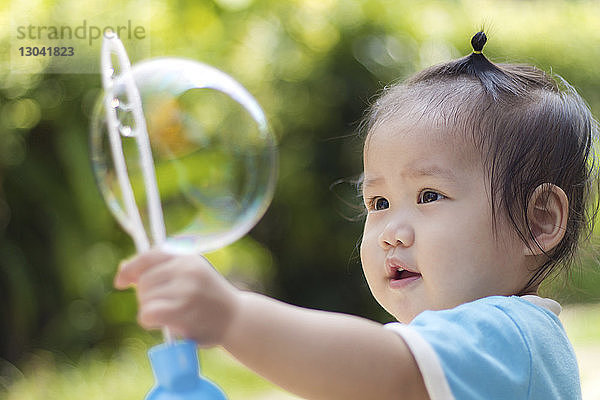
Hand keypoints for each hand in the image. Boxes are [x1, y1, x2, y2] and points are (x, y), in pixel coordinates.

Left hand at [114, 249, 239, 346]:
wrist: (237, 318)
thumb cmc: (209, 298)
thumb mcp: (191, 274)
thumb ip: (162, 269)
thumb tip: (124, 269)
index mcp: (187, 256)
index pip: (149, 257)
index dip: (130, 269)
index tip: (120, 282)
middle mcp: (186, 267)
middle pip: (143, 281)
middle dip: (145, 296)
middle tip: (162, 306)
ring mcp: (185, 288)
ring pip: (144, 299)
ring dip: (149, 310)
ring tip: (170, 314)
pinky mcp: (182, 309)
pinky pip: (148, 313)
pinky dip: (149, 320)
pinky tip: (162, 323)